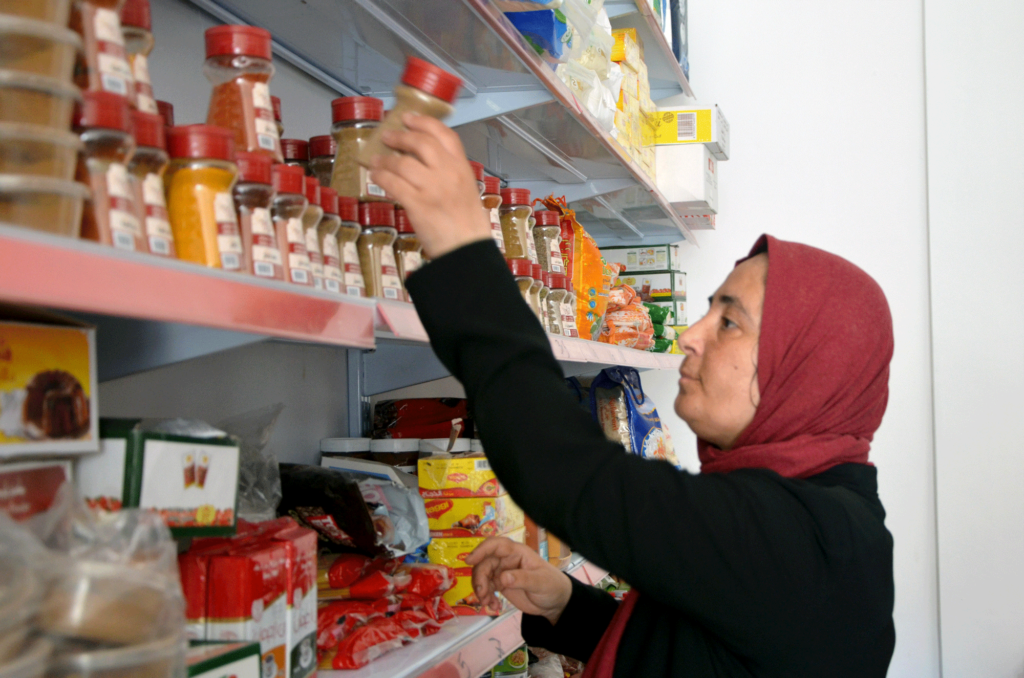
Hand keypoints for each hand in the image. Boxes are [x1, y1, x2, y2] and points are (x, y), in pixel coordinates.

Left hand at [369, 113, 491, 258]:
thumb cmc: (466, 223)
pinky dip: (380, 177)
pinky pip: (393, 183)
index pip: (445, 134)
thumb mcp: (465, 189)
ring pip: (402, 163)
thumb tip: (418, 161)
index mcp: (462, 167)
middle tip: (387, 136)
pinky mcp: (418, 204)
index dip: (424, 122)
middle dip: (400, 137)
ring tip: (376, 161)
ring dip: (384, 160)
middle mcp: (448, 173)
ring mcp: (433, 188)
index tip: (408, 117)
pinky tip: (375, 176)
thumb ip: (447, 172)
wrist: (466, 249)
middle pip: (420, 143)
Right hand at [465, 537, 572, 624]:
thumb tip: (502, 578)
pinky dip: (486, 597)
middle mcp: (507, 560)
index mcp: (517, 553)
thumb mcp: (540, 583)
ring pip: (482, 575)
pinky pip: (486, 588)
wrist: (555, 602)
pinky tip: (493, 605)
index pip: (496, 545)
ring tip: (486, 602)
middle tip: (481, 593)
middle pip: (485, 562)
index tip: (470, 561)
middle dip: (479, 577)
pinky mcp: (500, 584)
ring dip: (480, 588)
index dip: (482, 550)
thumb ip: (522, 579)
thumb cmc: (552, 586)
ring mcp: (502, 572)